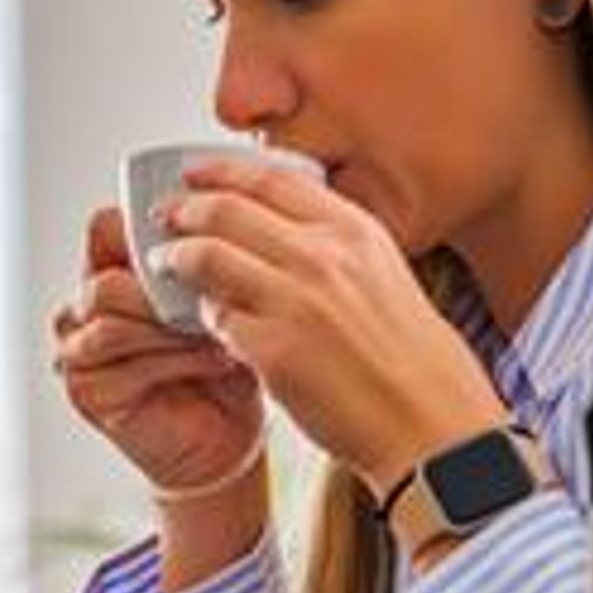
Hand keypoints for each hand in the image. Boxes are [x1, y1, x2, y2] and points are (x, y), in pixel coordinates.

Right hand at [52, 201, 271, 503]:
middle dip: (162, 277)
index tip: (199, 229)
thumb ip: (207, 262)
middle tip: (213, 285)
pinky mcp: (87, 389)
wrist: (229, 438)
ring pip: (107, 304)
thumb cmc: (226, 365)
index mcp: (112, 272)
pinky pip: (121, 357)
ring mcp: (79, 348)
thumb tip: (224, 215)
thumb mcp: (223, 299)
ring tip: (218, 325)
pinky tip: (215, 356)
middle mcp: (86, 306)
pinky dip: (174, 355)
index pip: (106, 227)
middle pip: (103, 266)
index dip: (146, 224)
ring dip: (169, 315)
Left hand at [159, 156, 510, 497]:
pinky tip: (199, 324)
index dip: (222, 172)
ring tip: (164, 264)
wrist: (429, 420)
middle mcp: (324, 255)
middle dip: (185, 210)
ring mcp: (296, 301)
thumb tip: (279, 235)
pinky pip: (216, 320)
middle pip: (228, 211)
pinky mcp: (274, 350)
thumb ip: (334, 249)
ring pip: (209, 257)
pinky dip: (201, 318)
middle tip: (164, 218)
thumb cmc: (411, 359)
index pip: (271, 178)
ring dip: (176, 258)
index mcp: (354, 230)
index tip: (195, 174)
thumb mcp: (384, 275)